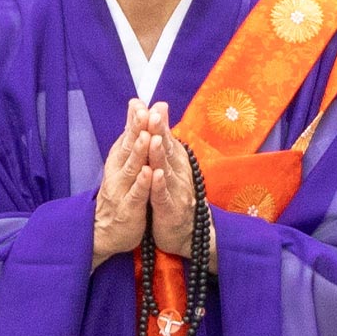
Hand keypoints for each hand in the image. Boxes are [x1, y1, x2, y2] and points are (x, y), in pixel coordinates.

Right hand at [92, 99, 150, 269]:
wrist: (104, 231)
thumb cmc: (119, 193)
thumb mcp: (123, 164)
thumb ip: (131, 139)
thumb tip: (136, 110)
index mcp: (118, 160)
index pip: (126, 136)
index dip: (133, 120)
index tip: (140, 102)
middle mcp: (118, 172)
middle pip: (128, 148)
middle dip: (136, 130)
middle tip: (144, 112)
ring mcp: (122, 190)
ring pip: (132, 169)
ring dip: (140, 152)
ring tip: (148, 136)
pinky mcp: (129, 209)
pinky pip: (136, 195)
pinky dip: (142, 184)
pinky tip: (148, 173)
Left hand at [145, 102, 199, 258]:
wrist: (187, 231)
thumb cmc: (174, 192)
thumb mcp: (168, 161)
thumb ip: (163, 135)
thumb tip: (159, 105)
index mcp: (175, 159)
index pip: (165, 136)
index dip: (157, 121)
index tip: (149, 104)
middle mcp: (178, 170)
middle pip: (167, 148)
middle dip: (159, 131)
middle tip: (153, 114)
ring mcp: (175, 190)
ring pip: (166, 170)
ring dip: (160, 155)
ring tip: (154, 140)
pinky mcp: (170, 209)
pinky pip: (164, 196)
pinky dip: (160, 185)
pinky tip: (156, 175)